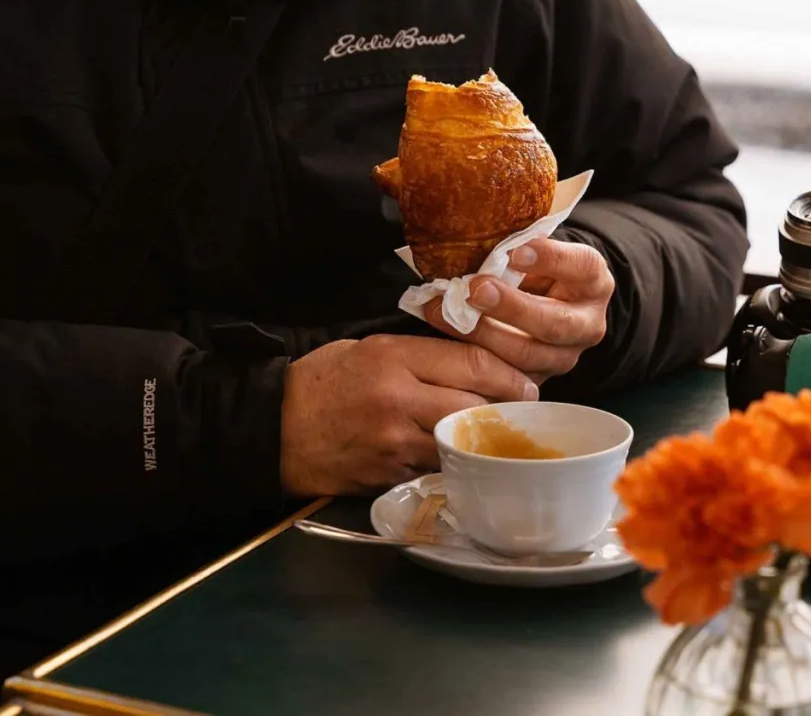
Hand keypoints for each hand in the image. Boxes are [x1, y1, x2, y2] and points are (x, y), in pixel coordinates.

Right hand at [279, 335, 537, 496]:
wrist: (271, 430)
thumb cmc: (320, 383)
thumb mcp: (366, 348)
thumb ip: (420, 353)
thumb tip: (476, 359)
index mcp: (392, 358)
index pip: (473, 362)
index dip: (509, 373)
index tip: (525, 381)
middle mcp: (398, 400)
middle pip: (477, 405)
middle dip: (507, 408)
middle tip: (521, 408)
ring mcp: (394, 443)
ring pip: (463, 441)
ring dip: (483, 438)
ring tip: (495, 433)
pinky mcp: (390, 475)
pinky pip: (438, 468)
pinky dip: (453, 461)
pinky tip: (458, 454)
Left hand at [426, 238, 614, 383]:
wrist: (543, 305)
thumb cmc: (535, 271)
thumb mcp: (536, 254)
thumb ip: (518, 251)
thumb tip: (482, 243)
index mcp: (593, 283)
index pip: (583, 268)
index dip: (551, 259)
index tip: (516, 252)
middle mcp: (587, 325)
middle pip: (555, 323)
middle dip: (513, 308)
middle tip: (477, 289)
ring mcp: (564, 357)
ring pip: (527, 355)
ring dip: (484, 334)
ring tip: (446, 312)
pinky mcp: (537, 381)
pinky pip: (505, 378)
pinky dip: (473, 358)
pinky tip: (447, 338)